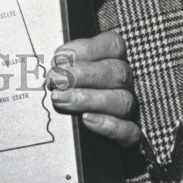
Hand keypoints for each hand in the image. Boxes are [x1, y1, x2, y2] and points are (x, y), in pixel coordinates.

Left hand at [48, 31, 139, 146]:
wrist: (63, 134)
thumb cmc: (60, 90)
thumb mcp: (59, 70)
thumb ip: (60, 62)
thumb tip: (52, 59)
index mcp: (112, 60)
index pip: (114, 45)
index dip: (88, 49)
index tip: (59, 57)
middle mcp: (124, 83)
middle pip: (118, 72)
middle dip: (82, 74)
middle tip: (54, 79)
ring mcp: (129, 110)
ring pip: (123, 101)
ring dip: (88, 99)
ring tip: (59, 99)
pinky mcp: (129, 136)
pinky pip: (131, 132)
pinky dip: (109, 125)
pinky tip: (86, 119)